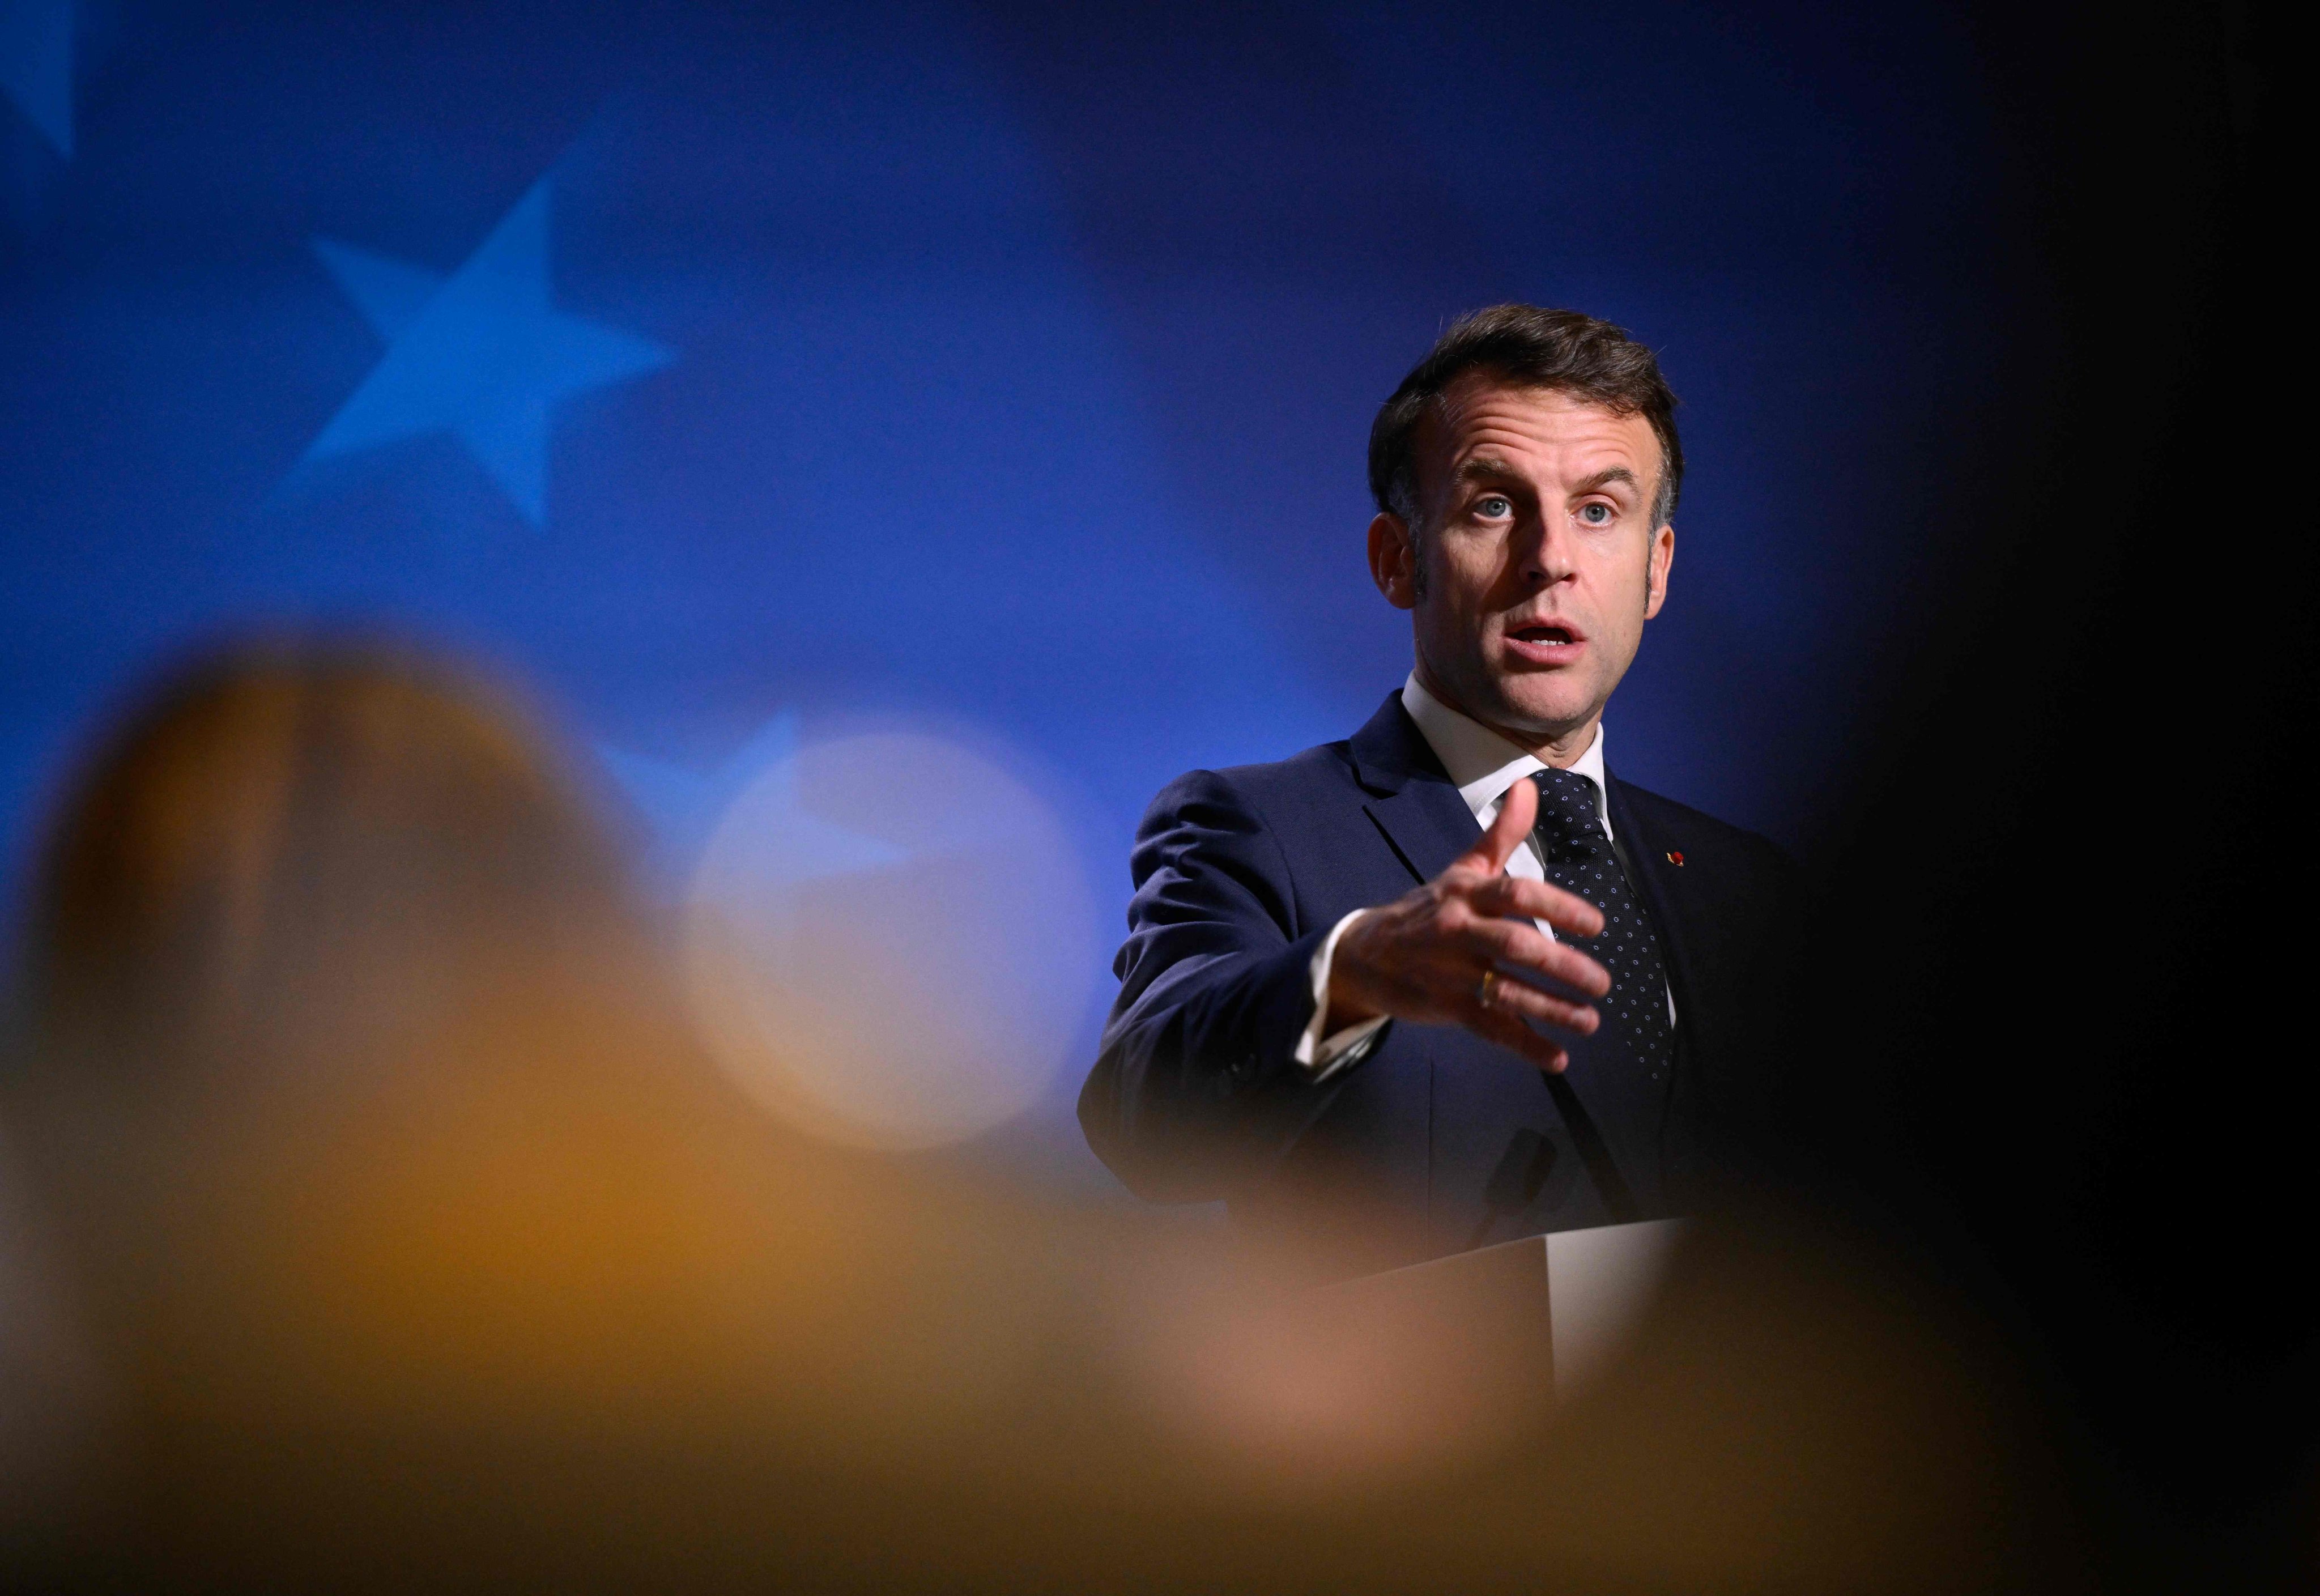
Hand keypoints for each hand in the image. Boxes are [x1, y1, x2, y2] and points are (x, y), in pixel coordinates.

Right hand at [1324, 778, 1609, 1072]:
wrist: (1365, 953)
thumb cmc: (1427, 909)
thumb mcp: (1461, 869)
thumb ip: (1501, 834)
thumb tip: (1529, 785)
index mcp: (1467, 892)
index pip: (1517, 894)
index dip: (1559, 908)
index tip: (1596, 925)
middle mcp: (1459, 930)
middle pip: (1517, 946)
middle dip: (1563, 966)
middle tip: (1602, 982)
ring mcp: (1450, 972)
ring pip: (1506, 992)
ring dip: (1552, 1009)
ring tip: (1591, 1021)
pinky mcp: (1445, 1008)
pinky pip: (1490, 1028)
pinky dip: (1525, 1046)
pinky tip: (1557, 1058)